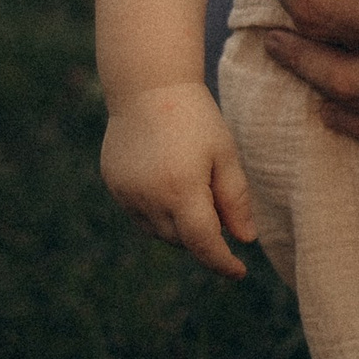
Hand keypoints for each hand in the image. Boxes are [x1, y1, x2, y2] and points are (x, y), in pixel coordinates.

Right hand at [101, 81, 258, 279]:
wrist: (148, 86)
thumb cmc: (196, 118)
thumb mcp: (224, 154)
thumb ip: (235, 200)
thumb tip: (244, 240)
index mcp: (182, 190)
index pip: (204, 244)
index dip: (223, 263)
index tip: (239, 272)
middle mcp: (150, 198)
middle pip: (181, 240)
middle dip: (202, 235)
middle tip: (216, 202)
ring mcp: (126, 193)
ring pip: (157, 232)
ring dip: (178, 226)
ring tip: (190, 185)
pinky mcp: (114, 185)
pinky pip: (138, 214)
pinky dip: (156, 211)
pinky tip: (166, 180)